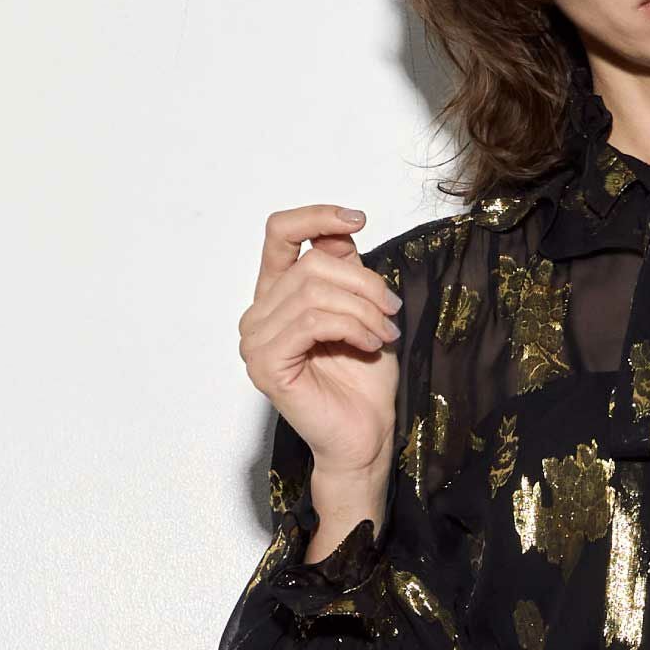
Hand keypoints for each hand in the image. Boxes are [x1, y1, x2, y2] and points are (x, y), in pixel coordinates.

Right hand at [238, 204, 403, 483]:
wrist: (366, 433)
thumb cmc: (364, 379)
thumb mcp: (363, 309)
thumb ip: (345, 270)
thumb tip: (340, 231)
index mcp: (277, 295)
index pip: (280, 233)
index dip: (316, 216)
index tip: (358, 219)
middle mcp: (259, 314)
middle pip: (311, 263)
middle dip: (363, 283)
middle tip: (392, 309)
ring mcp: (257, 340)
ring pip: (313, 292)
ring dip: (363, 309)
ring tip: (385, 332)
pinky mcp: (266, 364)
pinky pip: (312, 322)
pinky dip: (351, 327)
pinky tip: (371, 344)